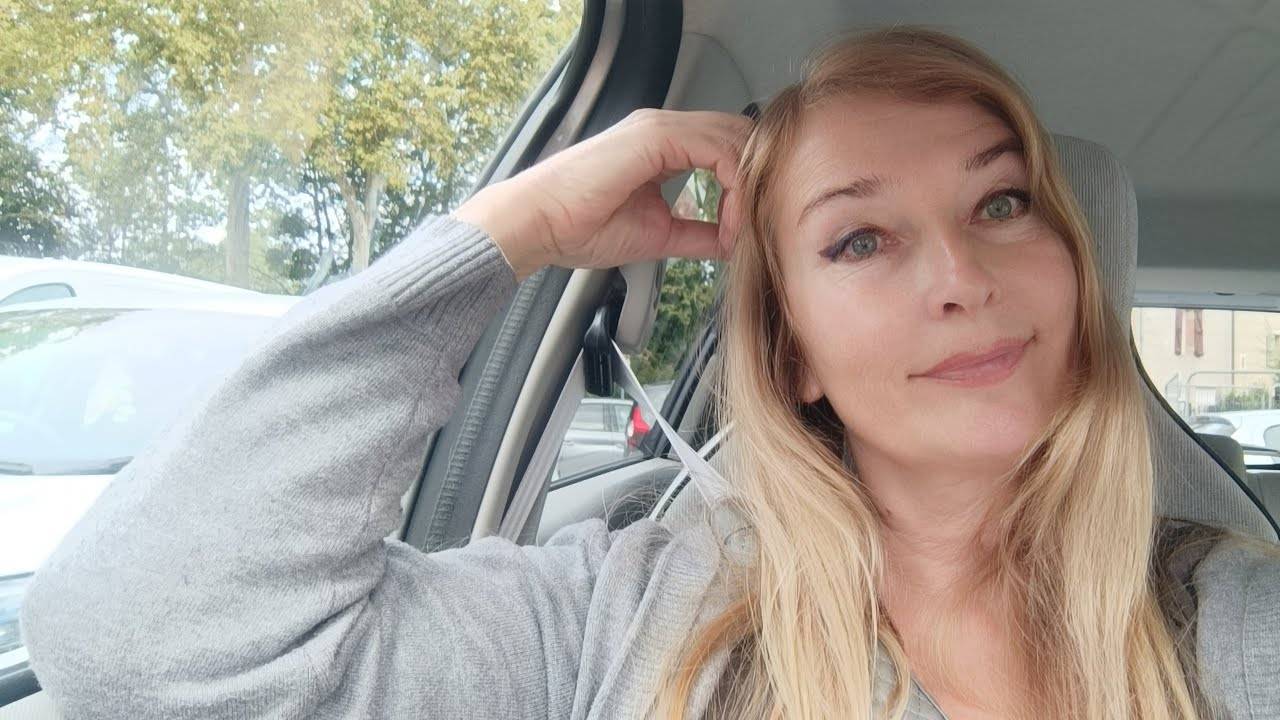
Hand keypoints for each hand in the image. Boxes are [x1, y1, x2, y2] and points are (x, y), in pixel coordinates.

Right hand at [453, 109, 749, 280]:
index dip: (745, 190)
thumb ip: (698, 234)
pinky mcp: (656, 135)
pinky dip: (734, 188)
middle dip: (755, 183)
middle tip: (754, 227)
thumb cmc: (580, 228)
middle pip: (739, 137)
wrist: (539, 225)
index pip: (727, 149)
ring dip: (748, 188)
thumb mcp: (658, 234)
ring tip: (739, 230)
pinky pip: (720, 151)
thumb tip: (733, 243)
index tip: (738, 236)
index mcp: (662, 147)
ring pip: (736, 139)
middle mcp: (664, 128)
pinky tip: (727, 222)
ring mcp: (660, 127)